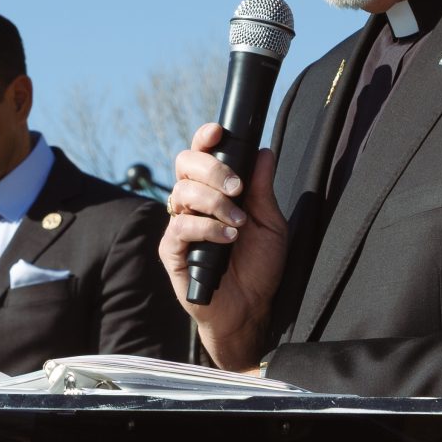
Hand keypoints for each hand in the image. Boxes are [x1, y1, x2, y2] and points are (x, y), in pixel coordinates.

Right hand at [159, 124, 289, 371]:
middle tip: (237, 187)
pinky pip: (180, 228)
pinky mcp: (172, 251)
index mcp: (212, 193)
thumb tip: (263, 151)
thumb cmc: (258, 268)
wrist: (250, 309)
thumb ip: (263, 188)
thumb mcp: (269, 223)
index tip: (217, 132)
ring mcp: (179, 226)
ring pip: (182, 193)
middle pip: (184, 164)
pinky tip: (228, 237)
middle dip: (212, 169)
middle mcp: (191, 205)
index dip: (203, 139)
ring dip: (215, 203)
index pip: (199, 156)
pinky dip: (207, 228)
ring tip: (238, 222)